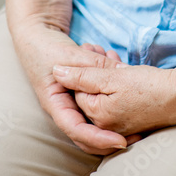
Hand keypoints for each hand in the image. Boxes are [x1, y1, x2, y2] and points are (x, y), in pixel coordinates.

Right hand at [11, 21, 143, 154]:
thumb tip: (120, 71)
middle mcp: (67, 106)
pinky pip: (100, 87)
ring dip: (111, 83)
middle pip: (91, 127)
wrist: (36, 34)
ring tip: (111, 55)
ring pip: (99, 104)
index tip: (121, 141)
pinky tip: (110, 53)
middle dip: (114, 123)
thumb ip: (94, 64)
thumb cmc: (44, 47)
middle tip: (138, 124)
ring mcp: (75, 97)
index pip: (78, 131)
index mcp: (57, 105)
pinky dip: (108, 73)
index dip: (99, 138)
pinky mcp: (83, 87)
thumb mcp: (70, 54)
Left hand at [51, 59, 175, 135]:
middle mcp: (103, 125)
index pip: (76, 88)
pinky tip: (123, 70)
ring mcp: (116, 124)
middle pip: (88, 91)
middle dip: (94, 69)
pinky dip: (115, 83)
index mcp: (96, 115)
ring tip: (115, 59)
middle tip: (104, 53)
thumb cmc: (148, 86)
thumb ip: (82, 75)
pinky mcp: (128, 120)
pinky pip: (113, 99)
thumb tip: (56, 72)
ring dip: (104, 74)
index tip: (93, 51)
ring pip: (101, 93)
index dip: (83, 66)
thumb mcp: (112, 76)